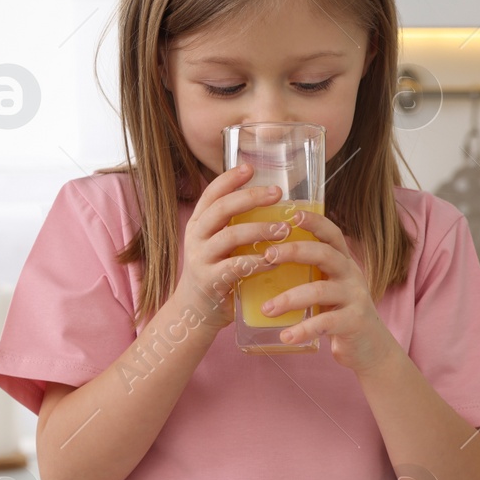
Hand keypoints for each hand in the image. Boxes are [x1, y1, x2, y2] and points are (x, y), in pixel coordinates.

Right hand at [171, 163, 288, 329]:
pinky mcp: (210, 281)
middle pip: (220, 209)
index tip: (250, 168)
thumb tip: (272, 204)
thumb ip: (234, 226)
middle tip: (277, 193)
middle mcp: (195, 237)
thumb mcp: (218, 245)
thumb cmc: (216, 273)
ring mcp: (200, 259)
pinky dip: (258, 262)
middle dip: (250, 197)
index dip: (229, 179)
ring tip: (284, 229)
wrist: (194, 311)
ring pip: (230, 236)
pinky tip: (275, 261)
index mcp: (198, 224)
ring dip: (260, 230)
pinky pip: (236, 267)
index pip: (210, 194)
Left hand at [258, 208, 399, 372]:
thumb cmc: (338, 311)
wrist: (370, 347)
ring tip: (266, 309)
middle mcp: (351, 274)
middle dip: (294, 251)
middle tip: (266, 256)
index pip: (331, 233)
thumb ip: (305, 272)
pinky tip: (286, 336)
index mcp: (342, 262)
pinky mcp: (354, 322)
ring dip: (289, 298)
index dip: (314, 221)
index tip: (292, 214)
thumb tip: (259, 259)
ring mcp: (355, 297)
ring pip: (320, 290)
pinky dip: (303, 329)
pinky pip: (326, 322)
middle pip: (323, 254)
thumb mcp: (327, 285)